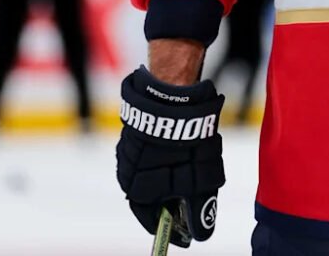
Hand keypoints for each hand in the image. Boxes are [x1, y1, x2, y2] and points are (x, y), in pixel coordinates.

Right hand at [116, 66, 224, 245]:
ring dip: (170, 179)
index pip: (150, 219)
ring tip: (192, 174)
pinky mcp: (137, 130)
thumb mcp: (198, 181)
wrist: (173, 93)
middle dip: (173, 202)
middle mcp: (126, 171)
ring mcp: (129, 148)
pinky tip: (183, 153)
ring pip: (151, 174)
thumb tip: (202, 234)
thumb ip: (199, 210)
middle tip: (195, 203)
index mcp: (135, 188)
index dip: (171, 229)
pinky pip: (151, 155)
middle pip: (150, 197)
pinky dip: (166, 160)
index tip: (187, 235)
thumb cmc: (183, 140)